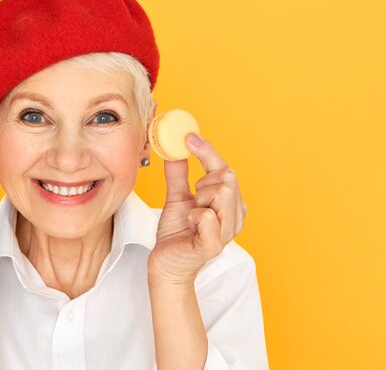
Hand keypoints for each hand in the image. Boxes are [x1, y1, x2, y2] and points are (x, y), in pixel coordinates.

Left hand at [148, 134, 247, 286]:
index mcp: (230, 204)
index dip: (208, 151)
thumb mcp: (177, 198)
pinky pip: (207, 216)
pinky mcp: (213, 245)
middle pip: (228, 178)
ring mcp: (226, 232)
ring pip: (222, 192)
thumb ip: (179, 176)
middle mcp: (234, 216)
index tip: (189, 137)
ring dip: (200, 197)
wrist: (166, 264)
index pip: (225, 170)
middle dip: (204, 180)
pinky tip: (189, 224)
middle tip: (192, 196)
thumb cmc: (177, 234)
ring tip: (191, 212)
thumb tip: (175, 150)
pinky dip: (194, 215)